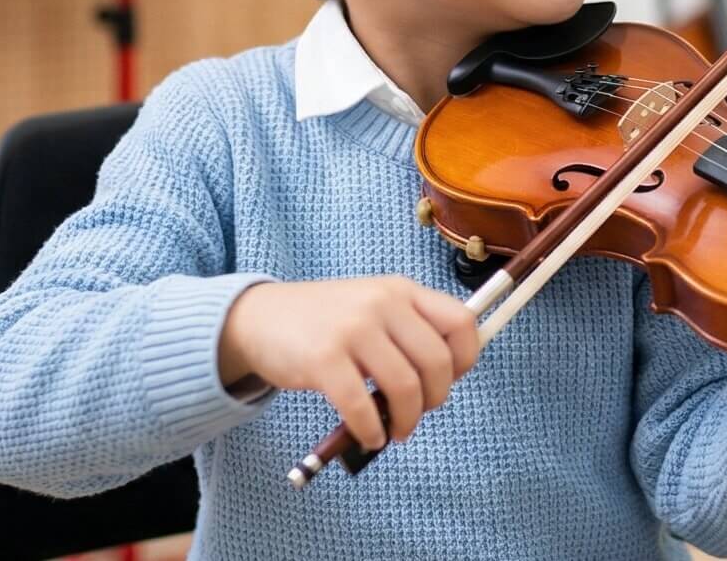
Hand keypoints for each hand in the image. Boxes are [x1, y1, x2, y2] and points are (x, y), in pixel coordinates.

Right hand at [217, 277, 479, 449]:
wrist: (261, 318)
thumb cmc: (326, 320)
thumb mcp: (374, 305)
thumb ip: (410, 329)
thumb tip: (448, 375)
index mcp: (401, 290)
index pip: (461, 322)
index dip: (465, 359)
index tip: (450, 380)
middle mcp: (382, 303)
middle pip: (436, 361)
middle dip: (435, 398)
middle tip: (420, 414)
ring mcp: (353, 329)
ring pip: (405, 387)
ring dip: (407, 421)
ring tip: (395, 430)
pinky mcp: (323, 359)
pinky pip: (361, 406)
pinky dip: (371, 430)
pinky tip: (368, 436)